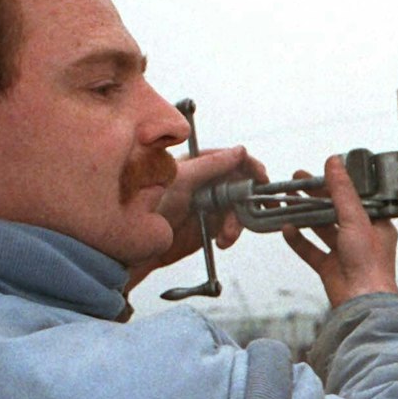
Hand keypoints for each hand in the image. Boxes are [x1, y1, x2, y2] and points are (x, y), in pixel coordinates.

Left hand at [126, 145, 256, 290]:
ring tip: (227, 236)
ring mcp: (210, 206)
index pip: (233, 159)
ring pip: (240, 208)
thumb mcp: (182, 180)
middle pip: (242, 185)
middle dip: (248, 200)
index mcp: (199, 165)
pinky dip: (232, 234)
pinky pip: (232, 227)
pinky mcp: (211, 227)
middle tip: (256, 210)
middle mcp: (207, 183)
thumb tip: (240, 151)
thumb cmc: (149, 205)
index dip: (250, 167)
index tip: (262, 179)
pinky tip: (223, 241)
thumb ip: (212, 165)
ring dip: (239, 222)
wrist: (135, 247)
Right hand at [280, 153, 397, 307]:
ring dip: (305, 216)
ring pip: (321, 230)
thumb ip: (342, 191)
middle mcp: (361, 238)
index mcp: (376, 225)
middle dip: (315, 197)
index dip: (335, 185)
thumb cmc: (370, 265)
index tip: (317, 173)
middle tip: (297, 183)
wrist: (362, 302)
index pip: (353, 198)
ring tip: (288, 201)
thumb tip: (334, 163)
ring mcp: (344, 253)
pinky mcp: (330, 267)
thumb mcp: (356, 219)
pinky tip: (287, 229)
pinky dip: (299, 240)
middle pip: (334, 211)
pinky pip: (311, 250)